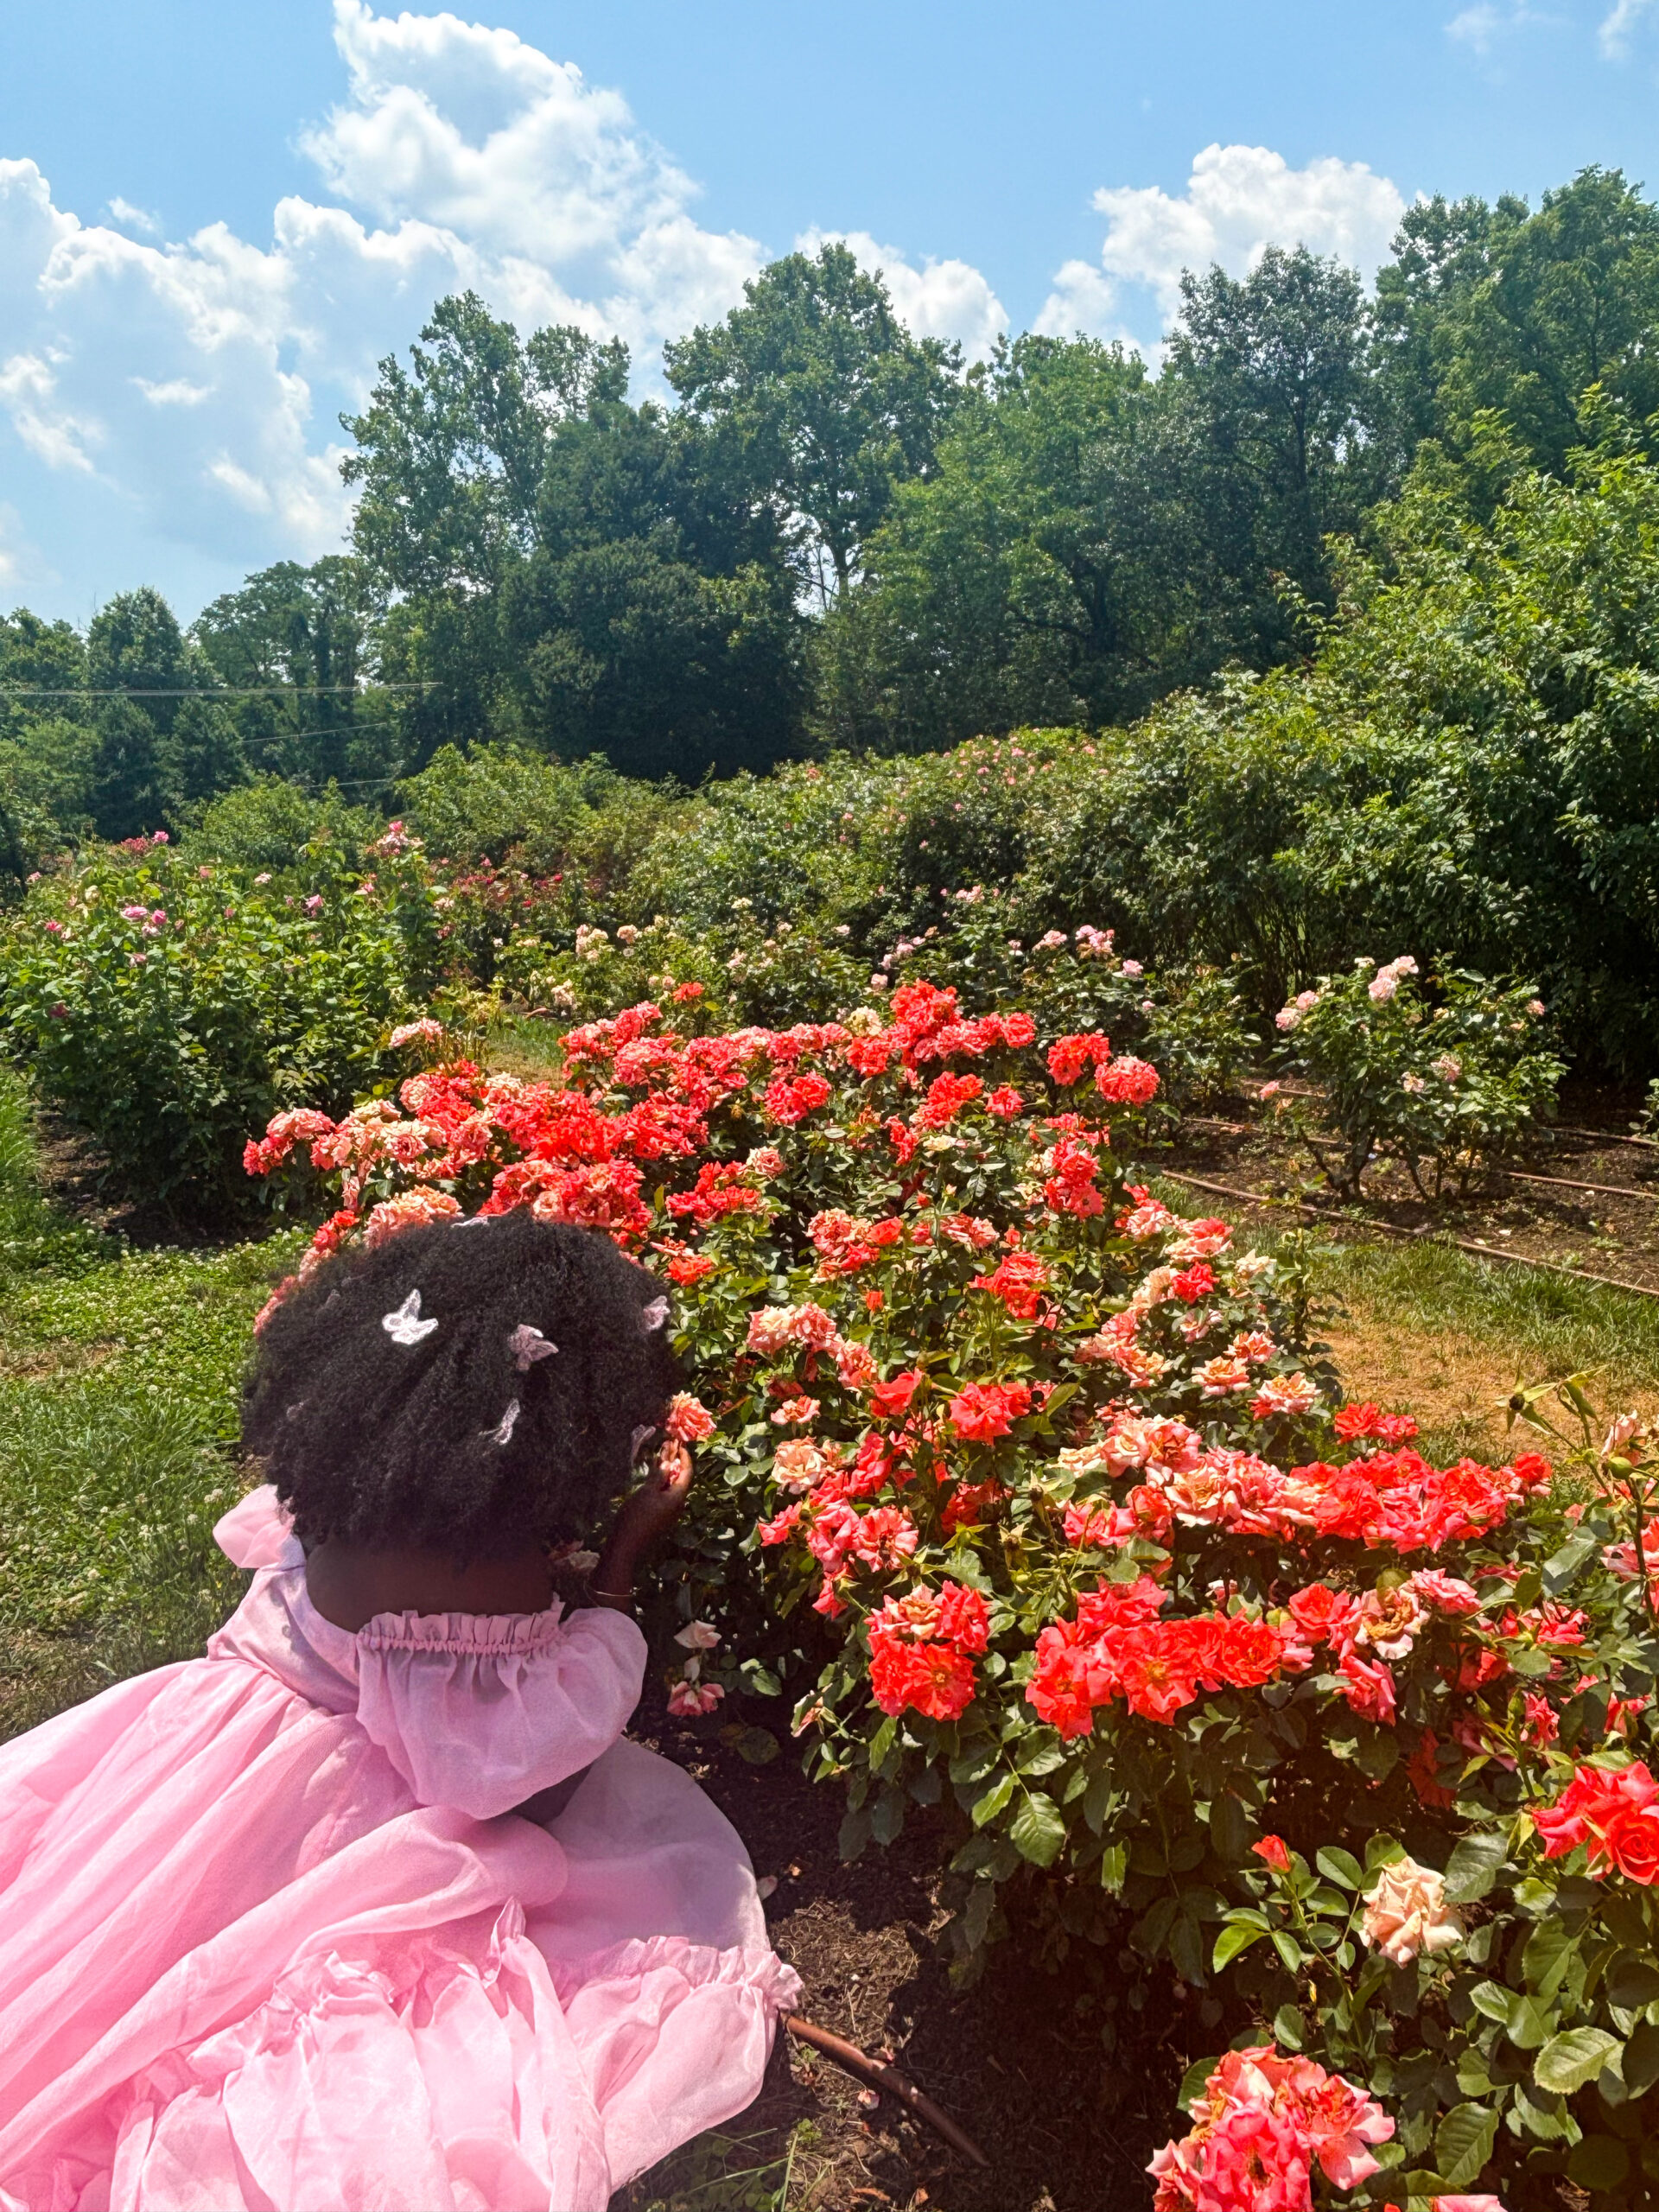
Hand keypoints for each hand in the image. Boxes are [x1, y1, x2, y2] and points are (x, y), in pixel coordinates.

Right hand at [591, 1444, 693, 1604]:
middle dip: (674, 1462)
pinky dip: (661, 1484)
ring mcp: (669, 1513)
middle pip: (680, 1479)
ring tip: (660, 1458)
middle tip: (668, 1447)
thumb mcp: (646, 1492)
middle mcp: (678, 1505)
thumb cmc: (636, 1516)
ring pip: (671, 1488)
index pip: (687, 1472)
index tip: (680, 1444)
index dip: (685, 1457)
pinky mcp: (660, 1518)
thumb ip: (658, 1476)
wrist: (626, 1546)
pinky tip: (653, 1479)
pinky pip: (665, 1496)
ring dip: (666, 1473)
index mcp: (678, 1497)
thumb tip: (669, 1463)